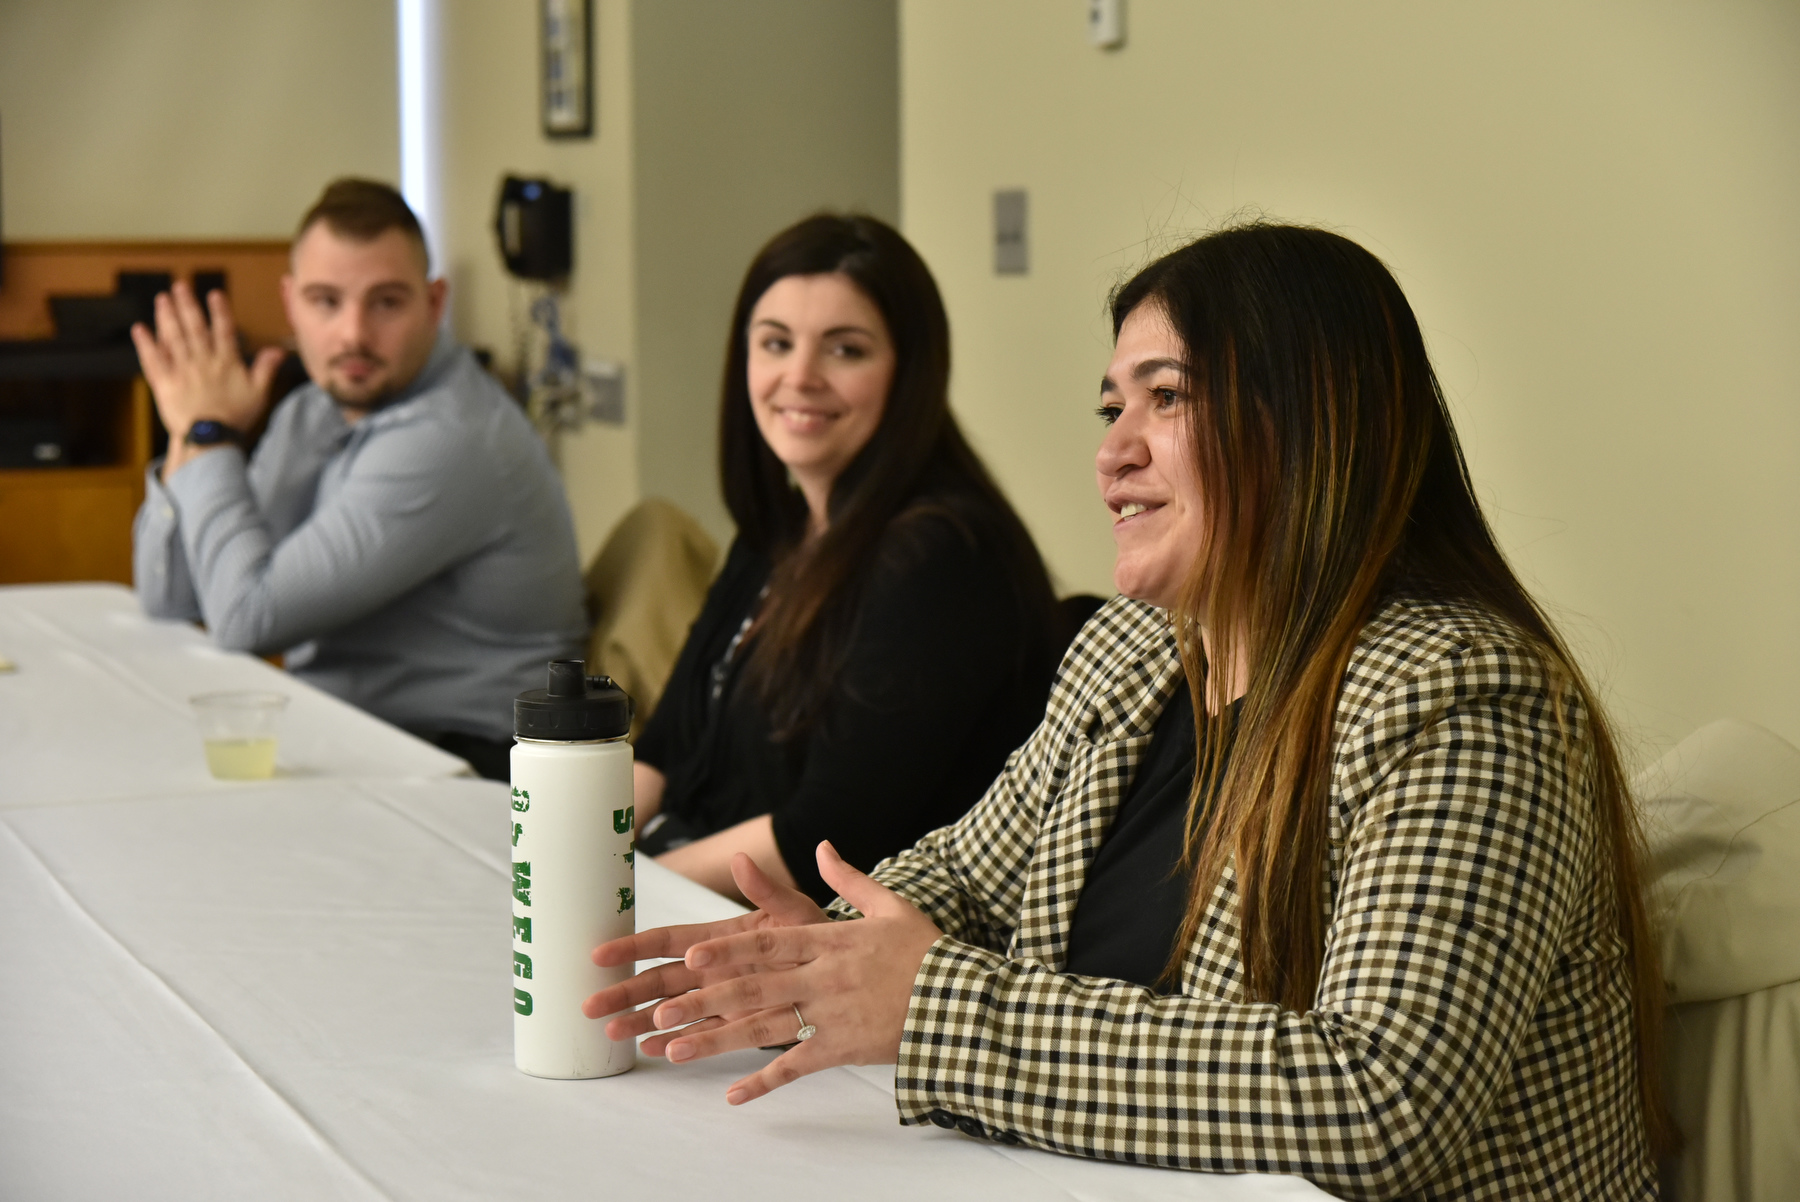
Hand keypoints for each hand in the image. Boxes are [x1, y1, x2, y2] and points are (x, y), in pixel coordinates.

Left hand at [130, 281, 284, 475]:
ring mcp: (182, 371)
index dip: (219, 311)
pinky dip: (145, 344)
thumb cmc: (235, 418)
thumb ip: (266, 369)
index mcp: (226, 363)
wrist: (210, 439)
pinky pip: (153, 360)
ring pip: (173, 338)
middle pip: (194, 328)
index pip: (224, 331)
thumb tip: (279, 350)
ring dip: (166, 317)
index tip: (213, 293)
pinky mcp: (164, 383)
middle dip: (187, 305)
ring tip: (162, 299)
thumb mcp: (258, 394)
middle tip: (179, 285)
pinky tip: (139, 329)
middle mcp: (202, 361)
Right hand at [584, 849, 828, 1030]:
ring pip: (672, 1010)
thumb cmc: (819, 936)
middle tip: (589, 1007)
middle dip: (624, 993)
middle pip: (659, 981)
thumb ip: (768, 891)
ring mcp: (721, 996)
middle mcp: (713, 967)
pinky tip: (649, 1050)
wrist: (845, 971)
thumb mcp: (796, 912)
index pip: (668, 941)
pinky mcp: (737, 1023)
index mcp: (719, 937)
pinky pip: (700, 1034)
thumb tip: (741, 859)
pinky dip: (676, 1042)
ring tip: (610, 1035)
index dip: (633, 947)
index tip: (599, 955)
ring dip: (641, 1021)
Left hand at [587, 842, 942, 1105]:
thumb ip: (848, 879)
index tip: (690, 954)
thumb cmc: (925, 952)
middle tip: (659, 1008)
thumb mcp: (890, 906)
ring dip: (717, 1039)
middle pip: (755, 988)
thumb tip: (822, 846)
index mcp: (830, 941)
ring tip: (675, 1048)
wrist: (961, 1000)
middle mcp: (823, 979)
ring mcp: (830, 1017)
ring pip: (764, 1028)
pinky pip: (796, 1067)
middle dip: (705, 998)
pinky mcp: (841, 1049)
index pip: (770, 944)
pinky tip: (733, 1095)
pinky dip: (764, 1082)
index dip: (728, 949)